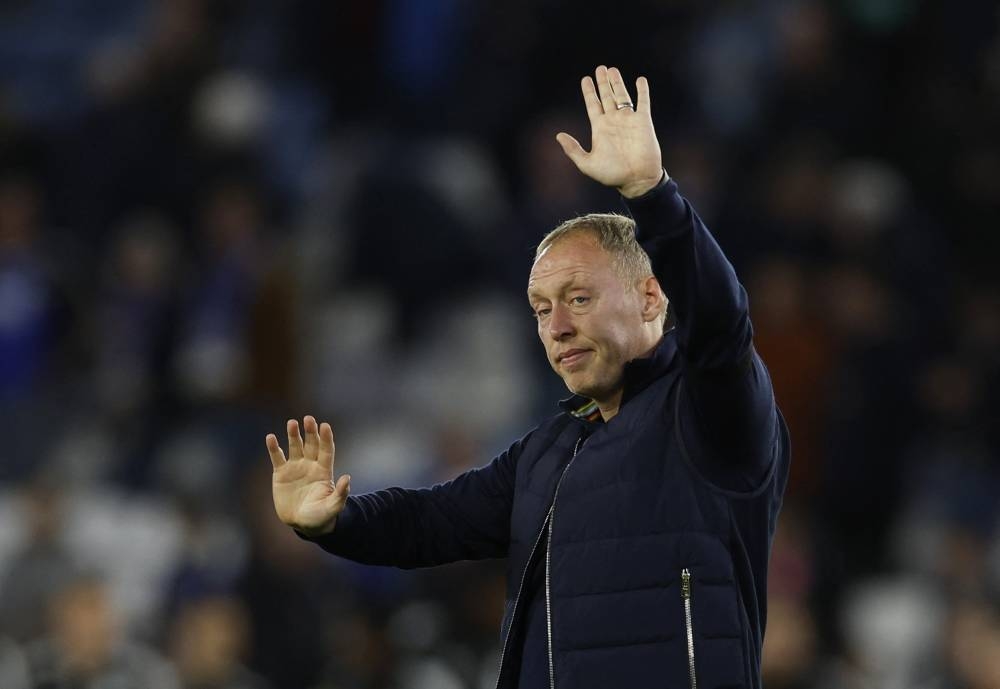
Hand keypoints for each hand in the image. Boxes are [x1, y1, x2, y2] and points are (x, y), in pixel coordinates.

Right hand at [267, 415, 350, 536]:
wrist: (302, 523)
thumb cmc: (321, 516)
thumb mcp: (333, 507)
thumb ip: (340, 494)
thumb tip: (347, 478)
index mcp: (324, 470)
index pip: (326, 450)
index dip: (326, 438)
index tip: (325, 426)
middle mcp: (310, 465)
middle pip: (311, 444)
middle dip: (310, 432)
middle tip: (309, 419)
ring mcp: (295, 467)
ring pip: (295, 446)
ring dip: (293, 434)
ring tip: (292, 423)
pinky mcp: (280, 473)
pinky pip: (277, 457)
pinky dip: (273, 447)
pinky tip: (271, 437)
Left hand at [556, 65, 663, 197]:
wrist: (637, 180)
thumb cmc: (612, 175)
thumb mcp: (587, 164)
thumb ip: (573, 150)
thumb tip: (558, 135)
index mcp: (600, 128)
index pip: (593, 105)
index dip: (589, 92)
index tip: (585, 79)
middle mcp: (613, 121)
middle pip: (606, 96)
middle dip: (603, 83)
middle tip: (600, 68)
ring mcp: (629, 120)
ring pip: (622, 96)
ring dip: (617, 83)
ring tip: (612, 70)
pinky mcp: (643, 122)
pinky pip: (643, 102)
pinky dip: (642, 91)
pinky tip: (640, 80)